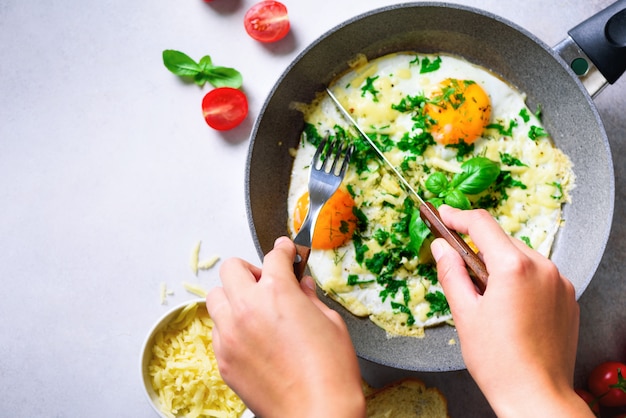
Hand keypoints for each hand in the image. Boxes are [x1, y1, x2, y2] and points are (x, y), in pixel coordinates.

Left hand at [206, 237, 364, 417]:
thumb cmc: (330, 372)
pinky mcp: (224, 360)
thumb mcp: (330, 323)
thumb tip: (302, 288)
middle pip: (231, 268)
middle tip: (266, 281)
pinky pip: (217, 331)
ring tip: (252, 308)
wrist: (318, 413)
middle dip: (250, 270)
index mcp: (277, 292)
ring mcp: (231, 335)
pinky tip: (249, 336)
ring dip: (233, 296)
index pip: (273, 257)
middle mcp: (247, 308)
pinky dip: (229, 326)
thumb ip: (310, 298)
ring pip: (215, 297)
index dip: (283, 250)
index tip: (285, 251)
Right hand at [430, 206, 592, 417]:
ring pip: (521, 257)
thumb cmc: (498, 361)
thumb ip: (451, 272)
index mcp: (515, 267)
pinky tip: (508, 306)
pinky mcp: (568, 297)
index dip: (458, 216)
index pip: (482, 225)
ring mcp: (560, 282)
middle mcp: (543, 267)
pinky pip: (538, 275)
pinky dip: (520, 279)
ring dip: (500, 264)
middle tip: (456, 264)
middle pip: (502, 241)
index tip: (443, 215)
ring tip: (485, 295)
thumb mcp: (465, 313)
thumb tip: (441, 247)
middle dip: (478, 247)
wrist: (537, 395)